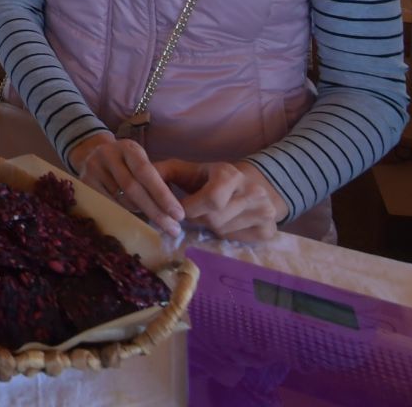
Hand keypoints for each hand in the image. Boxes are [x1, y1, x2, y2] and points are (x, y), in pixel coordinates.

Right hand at [67, 134, 183, 234]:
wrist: (94, 155)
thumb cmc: (126, 164)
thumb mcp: (139, 162)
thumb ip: (154, 180)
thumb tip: (173, 213)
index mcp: (128, 148)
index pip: (146, 172)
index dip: (163, 194)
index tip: (179, 215)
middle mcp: (108, 154)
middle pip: (132, 188)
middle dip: (155, 211)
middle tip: (172, 229)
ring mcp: (93, 168)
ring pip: (120, 200)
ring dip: (140, 213)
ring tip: (153, 220)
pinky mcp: (84, 183)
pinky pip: (108, 206)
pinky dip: (123, 215)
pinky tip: (134, 220)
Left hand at [155, 159, 287, 241]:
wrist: (255, 185)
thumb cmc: (212, 179)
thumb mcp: (189, 169)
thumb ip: (164, 172)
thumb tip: (142, 178)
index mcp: (230, 174)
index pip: (210, 200)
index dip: (191, 208)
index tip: (181, 209)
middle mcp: (253, 192)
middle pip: (214, 219)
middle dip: (198, 219)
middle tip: (197, 213)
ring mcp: (265, 212)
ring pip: (224, 232)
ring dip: (211, 228)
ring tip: (213, 215)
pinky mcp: (269, 230)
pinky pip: (238, 241)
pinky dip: (227, 236)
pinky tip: (228, 223)